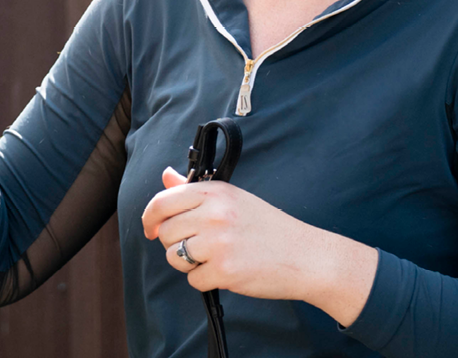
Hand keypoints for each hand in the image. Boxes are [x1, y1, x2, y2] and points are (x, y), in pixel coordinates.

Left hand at [140, 167, 377, 326]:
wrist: (307, 257)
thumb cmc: (269, 228)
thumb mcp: (234, 199)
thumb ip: (195, 190)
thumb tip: (166, 176)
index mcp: (215, 192)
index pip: (163, 202)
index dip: (150, 218)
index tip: (150, 229)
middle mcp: (214, 214)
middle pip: (166, 233)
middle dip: (175, 244)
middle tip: (199, 247)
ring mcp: (219, 243)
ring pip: (174, 257)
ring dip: (188, 264)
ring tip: (214, 259)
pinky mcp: (225, 271)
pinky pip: (193, 280)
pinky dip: (205, 281)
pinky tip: (226, 272)